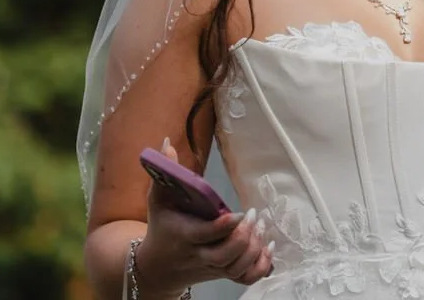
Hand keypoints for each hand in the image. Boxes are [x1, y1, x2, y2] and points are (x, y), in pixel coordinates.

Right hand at [136, 139, 275, 291]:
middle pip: (225, 255)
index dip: (225, 226)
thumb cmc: (161, 226)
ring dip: (254, 250)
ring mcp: (213, 267)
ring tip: (260, 228)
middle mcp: (199, 255)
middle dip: (243, 237)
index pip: (206, 235)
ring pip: (237, 268)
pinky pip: (245, 278)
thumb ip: (166, 173)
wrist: (156, 267)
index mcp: (185, 235)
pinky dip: (260, 267)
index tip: (239, 212)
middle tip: (253, 217)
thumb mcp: (158, 199)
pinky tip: (267, 248)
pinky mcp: (223, 274)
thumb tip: (166, 143)